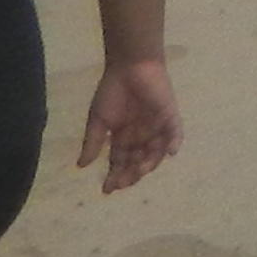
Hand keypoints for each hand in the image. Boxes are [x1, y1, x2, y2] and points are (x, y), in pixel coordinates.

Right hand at [80, 58, 180, 191]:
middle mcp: (141, 136)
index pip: (120, 162)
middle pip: (138, 161)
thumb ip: (93, 143)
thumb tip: (81, 166)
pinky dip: (174, 141)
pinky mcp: (170, 114)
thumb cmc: (112, 91)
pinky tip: (170, 152)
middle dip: (131, 173)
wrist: (128, 66)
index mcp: (124, 138)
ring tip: (140, 171)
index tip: (106, 190)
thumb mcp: (98, 120)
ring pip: (156, 151)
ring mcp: (157, 126)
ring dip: (150, 162)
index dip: (114, 176)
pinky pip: (175, 131)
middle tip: (123, 182)